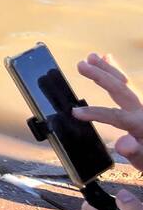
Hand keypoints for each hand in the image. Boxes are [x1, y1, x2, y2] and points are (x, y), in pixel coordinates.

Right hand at [72, 54, 142, 171]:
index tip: (74, 112)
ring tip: (90, 56)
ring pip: (124, 82)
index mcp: (142, 125)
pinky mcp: (138, 103)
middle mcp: (142, 110)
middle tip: (81, 64)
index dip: (95, 113)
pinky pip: (126, 83)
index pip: (116, 116)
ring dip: (107, 68)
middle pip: (122, 89)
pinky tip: (107, 58)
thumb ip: (135, 152)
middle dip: (101, 75)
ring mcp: (141, 105)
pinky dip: (115, 70)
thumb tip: (122, 144)